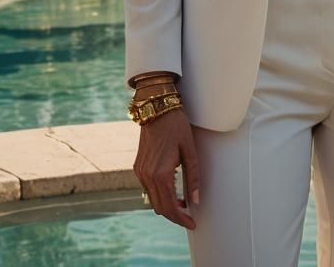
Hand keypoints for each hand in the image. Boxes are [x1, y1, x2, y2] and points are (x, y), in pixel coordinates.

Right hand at [133, 107, 199, 228]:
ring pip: (152, 200)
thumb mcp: (190, 150)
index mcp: (161, 174)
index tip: (192, 224)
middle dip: (175, 216)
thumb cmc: (176, 126)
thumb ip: (193, 177)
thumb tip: (195, 201)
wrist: (157, 109)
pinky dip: (159, 194)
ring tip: (183, 204)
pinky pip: (148, 189)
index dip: (182, 219)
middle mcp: (147, 176)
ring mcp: (140, 172)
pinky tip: (172, 190)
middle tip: (189, 218)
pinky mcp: (138, 167)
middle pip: (160, 208)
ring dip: (166, 205)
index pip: (171, 207)